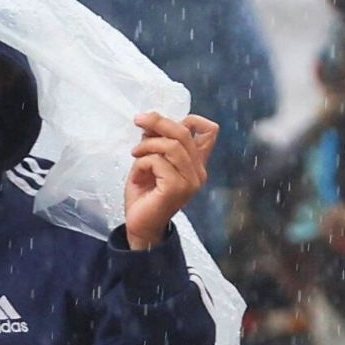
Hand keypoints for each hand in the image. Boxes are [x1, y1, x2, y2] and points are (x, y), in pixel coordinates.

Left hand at [123, 112, 218, 249]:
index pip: (209, 132)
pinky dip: (142, 162)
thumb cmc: (145, 195)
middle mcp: (198, 172)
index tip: (163, 120)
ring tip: (135, 153)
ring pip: (172, 146)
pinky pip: (158, 161)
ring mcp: (190, 181)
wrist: (140, 225)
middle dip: (158, 122)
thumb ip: (157, 144)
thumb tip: (150, 121)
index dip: (190, 119)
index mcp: (195, 164)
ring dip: (147, 145)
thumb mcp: (151, 162)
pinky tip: (138, 173)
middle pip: (184, 133)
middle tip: (138, 120)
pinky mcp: (177, 188)